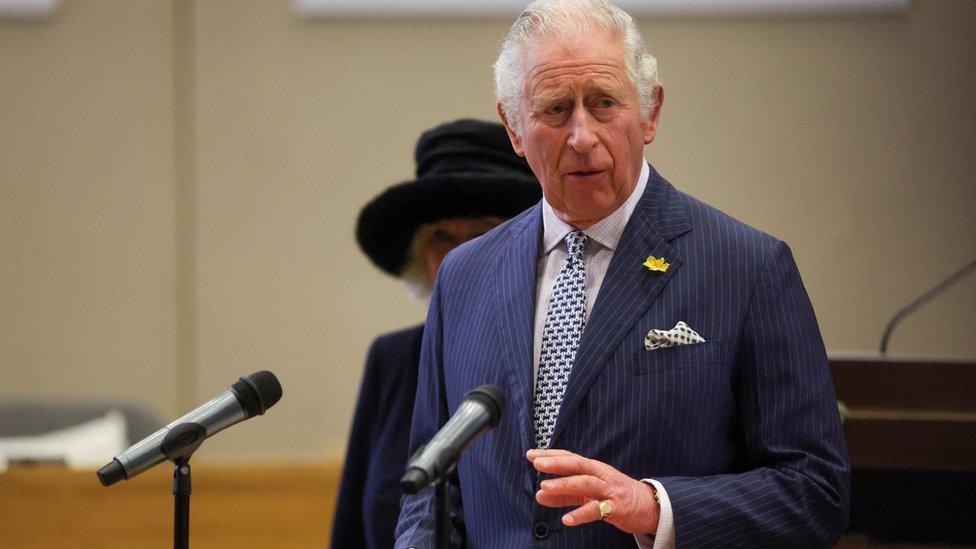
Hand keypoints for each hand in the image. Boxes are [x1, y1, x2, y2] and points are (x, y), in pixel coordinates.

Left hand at [527, 448, 659, 534]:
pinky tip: (567, 519)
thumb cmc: (616, 496)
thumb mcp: (588, 493)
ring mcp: (609, 490)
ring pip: (586, 483)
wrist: (650, 506)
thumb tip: (539, 495)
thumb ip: (564, 495)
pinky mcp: (617, 508)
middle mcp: (600, 475)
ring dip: (565, 484)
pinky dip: (582, 514)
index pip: (569, 458)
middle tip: (536, 463)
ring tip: (544, 488)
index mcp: (593, 469)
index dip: (551, 455)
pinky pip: (598, 510)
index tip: (530, 454)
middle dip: (556, 463)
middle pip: (577, 464)